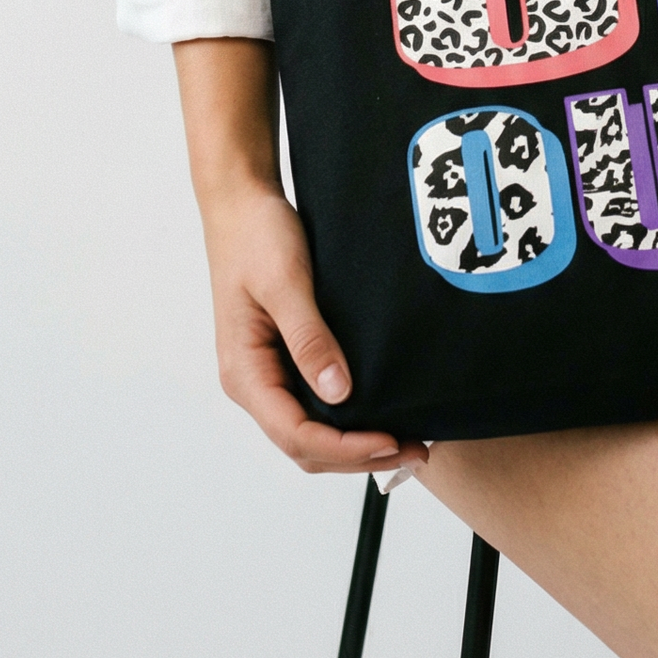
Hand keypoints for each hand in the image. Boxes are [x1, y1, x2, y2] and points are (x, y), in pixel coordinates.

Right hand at [202, 176, 429, 474]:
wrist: (241, 202)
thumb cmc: (256, 235)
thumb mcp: (285, 283)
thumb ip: (309, 338)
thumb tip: (338, 392)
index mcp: (244, 372)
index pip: (295, 433)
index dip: (346, 448)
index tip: (392, 441)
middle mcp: (252, 382)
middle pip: (304, 446)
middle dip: (358, 455)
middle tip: (415, 450)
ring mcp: (267, 372)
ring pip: (309, 431)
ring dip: (354, 444)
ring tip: (406, 441)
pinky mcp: (283, 357)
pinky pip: (313, 405)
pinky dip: (345, 419)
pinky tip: (379, 412)